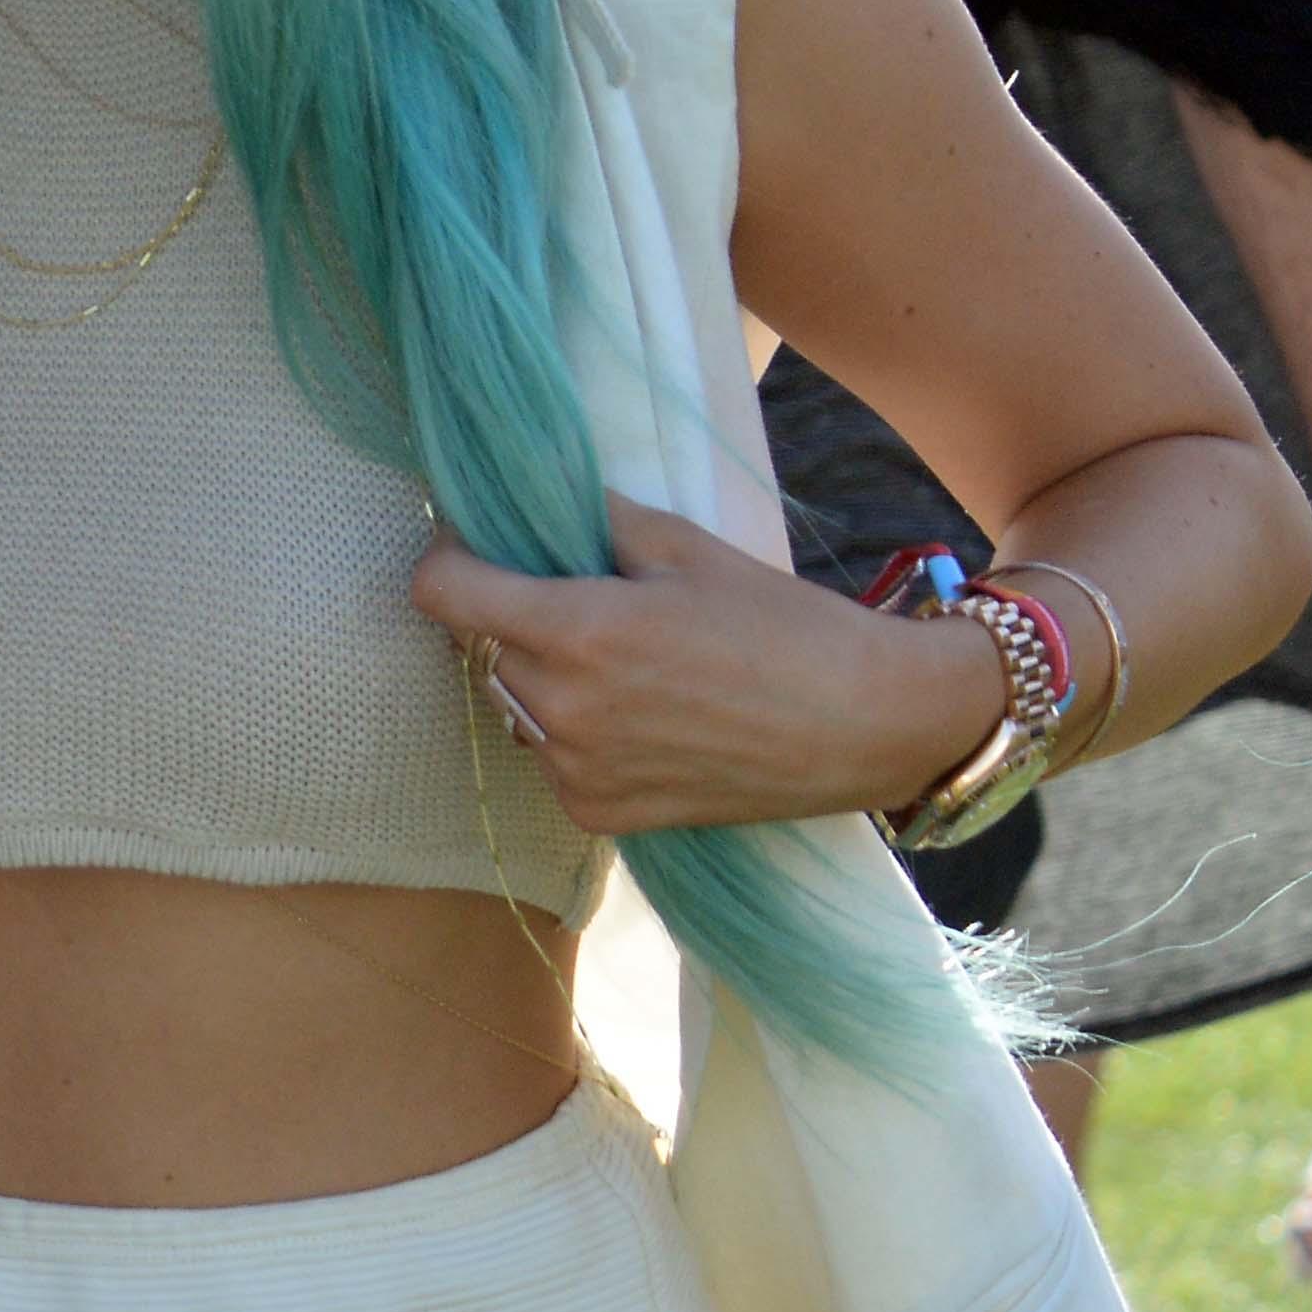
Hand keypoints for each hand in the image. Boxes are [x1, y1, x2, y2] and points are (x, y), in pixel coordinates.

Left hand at [409, 495, 1008, 836]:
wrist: (868, 725)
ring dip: (539, 677)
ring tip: (621, 662)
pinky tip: (640, 715)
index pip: (442, 594)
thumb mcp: (687, 550)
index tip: (475, 546)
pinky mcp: (599, 814)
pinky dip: (571, 731)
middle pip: (479, 649)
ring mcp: (576, 772)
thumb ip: (595, 524)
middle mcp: (562, 710)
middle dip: (509, 618)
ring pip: (512, 705)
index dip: (449, 560)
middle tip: (575, 599)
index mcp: (578, 632)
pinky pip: (549, 757)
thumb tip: (535, 496)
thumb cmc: (785, 626)